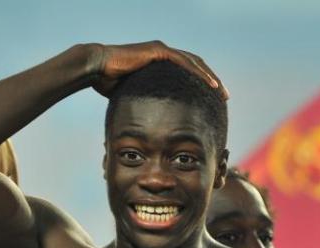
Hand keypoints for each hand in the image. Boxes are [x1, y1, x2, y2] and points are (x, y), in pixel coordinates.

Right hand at [85, 41, 228, 98]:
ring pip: (194, 63)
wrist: (96, 69)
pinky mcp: (159, 51)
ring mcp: (161, 50)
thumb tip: (145, 125)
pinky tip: (211, 85)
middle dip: (211, 81)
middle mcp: (163, 54)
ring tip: (222, 93)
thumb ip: (143, 102)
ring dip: (210, 77)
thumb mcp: (131, 96)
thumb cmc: (107, 83)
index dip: (200, 85)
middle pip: (195, 66)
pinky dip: (199, 73)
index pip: (186, 73)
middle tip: (224, 97)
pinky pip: (185, 63)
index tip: (211, 100)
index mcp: (158, 64)